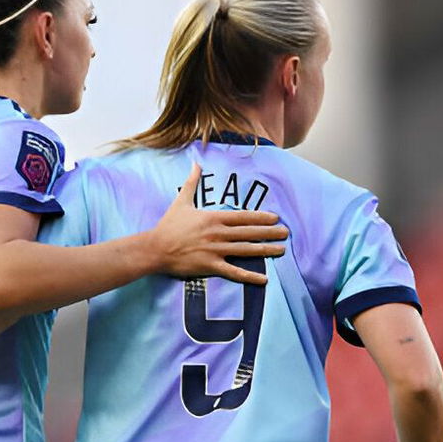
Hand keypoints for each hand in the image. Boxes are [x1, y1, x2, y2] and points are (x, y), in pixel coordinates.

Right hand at [150, 164, 287, 284]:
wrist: (155, 248)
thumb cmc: (169, 225)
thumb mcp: (182, 201)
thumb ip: (192, 182)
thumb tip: (195, 163)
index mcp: (214, 218)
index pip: (243, 217)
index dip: (261, 217)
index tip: (276, 218)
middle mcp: (218, 234)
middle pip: (249, 232)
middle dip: (270, 233)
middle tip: (287, 233)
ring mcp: (216, 251)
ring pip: (246, 250)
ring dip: (266, 250)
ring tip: (281, 250)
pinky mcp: (211, 266)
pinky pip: (234, 272)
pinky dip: (250, 276)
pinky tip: (264, 279)